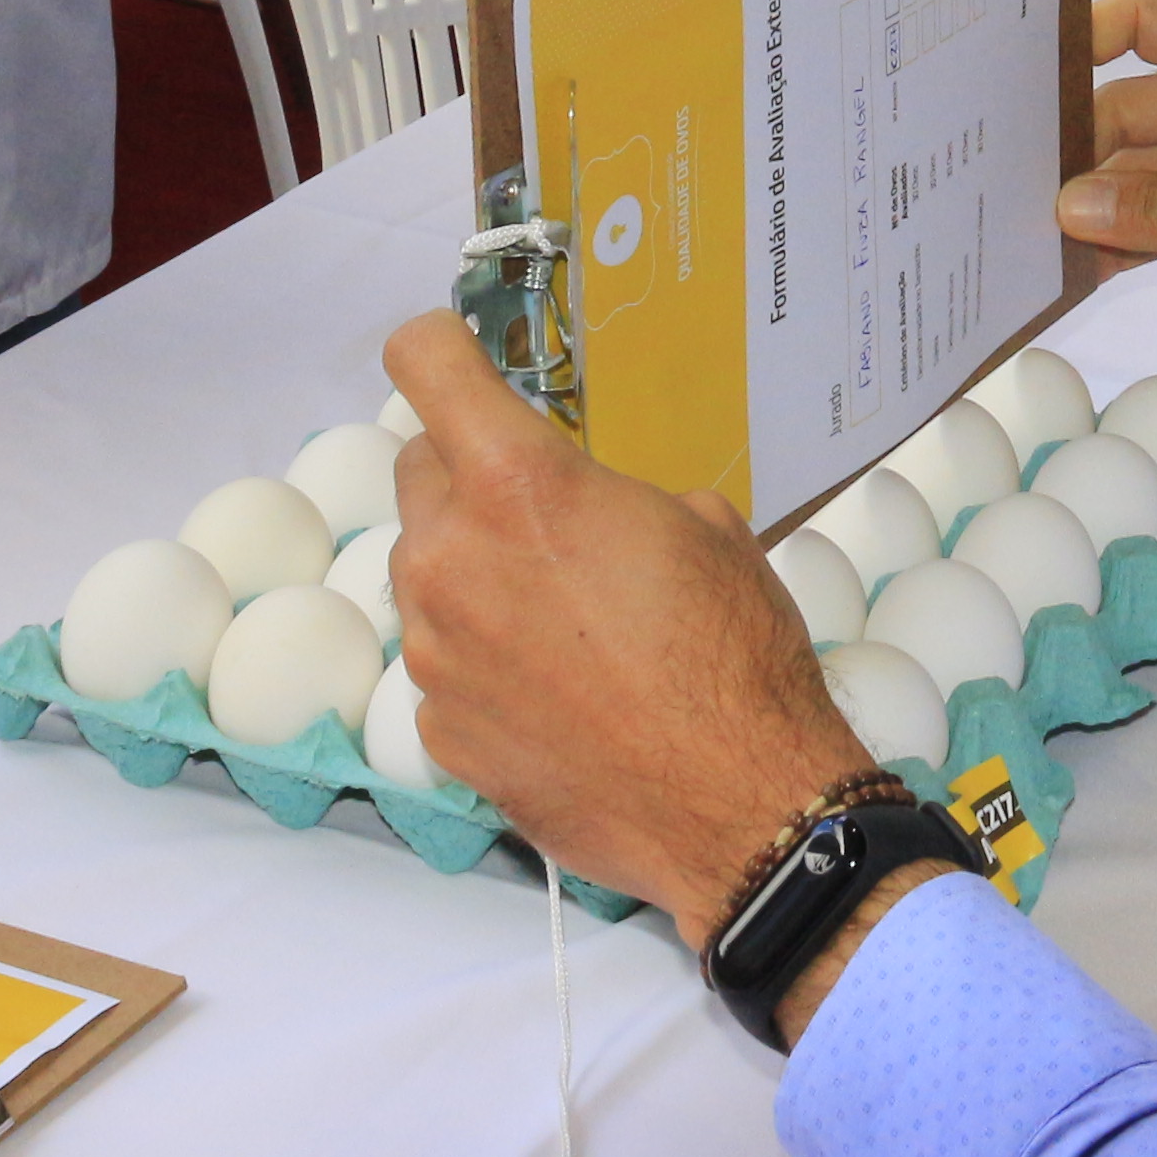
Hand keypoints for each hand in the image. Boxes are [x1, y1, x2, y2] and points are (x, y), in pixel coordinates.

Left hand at [377, 314, 875, 938]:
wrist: (736, 807)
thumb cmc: (735, 653)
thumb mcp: (703, 526)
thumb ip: (612, 496)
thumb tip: (588, 511)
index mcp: (517, 482)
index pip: (423, 363)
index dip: (442, 349)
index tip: (464, 363)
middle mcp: (451, 556)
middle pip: (419, 470)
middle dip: (472, 475)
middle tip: (547, 517)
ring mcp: (433, 650)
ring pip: (426, 572)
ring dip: (475, 573)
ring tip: (563, 619)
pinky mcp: (438, 731)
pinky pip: (443, 662)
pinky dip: (483, 662)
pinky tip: (556, 693)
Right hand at [1058, 0, 1156, 347]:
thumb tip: (1067, 206)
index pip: (1149, 21)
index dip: (1086, 37)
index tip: (1024, 78)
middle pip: (1132, 101)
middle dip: (1078, 143)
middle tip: (1007, 180)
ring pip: (1145, 163)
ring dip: (1100, 197)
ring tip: (1028, 229)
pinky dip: (1132, 231)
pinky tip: (1081, 263)